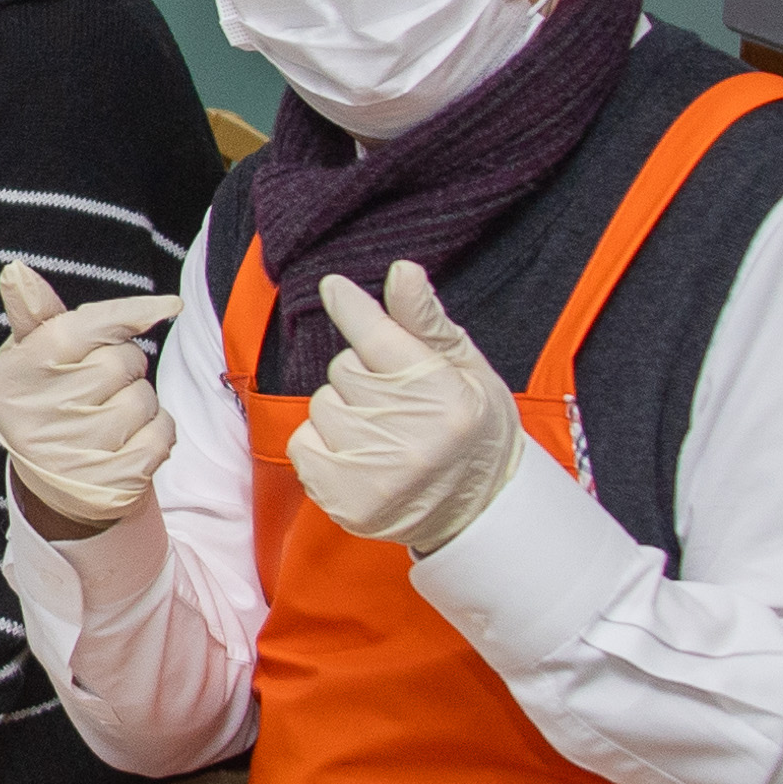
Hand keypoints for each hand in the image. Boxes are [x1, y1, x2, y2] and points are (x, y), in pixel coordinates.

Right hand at [0, 262, 182, 530]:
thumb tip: (16, 271)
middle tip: (100, 383)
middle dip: (124, 364)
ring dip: (141, 400)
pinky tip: (129, 441)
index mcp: (12, 378)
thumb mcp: (31, 358)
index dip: (125, 313)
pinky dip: (157, 432)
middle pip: (119, 361)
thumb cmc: (48, 400)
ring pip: (144, 398)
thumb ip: (36, 315)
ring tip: (111, 415)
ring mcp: (74, 455)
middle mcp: (37, 419)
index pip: (75, 330)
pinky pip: (162, 434)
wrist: (56, 484)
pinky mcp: (111, 484)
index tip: (169, 306)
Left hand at [287, 265, 524, 554]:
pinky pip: (302, 445)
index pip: (380, 338)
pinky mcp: (347, 503)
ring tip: (382, 433)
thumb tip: (401, 271)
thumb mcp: (468, 370)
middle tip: (396, 400)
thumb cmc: (475, 430)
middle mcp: (410, 437)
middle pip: (344, 370)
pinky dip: (321, 444)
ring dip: (343, 411)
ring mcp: (377, 475)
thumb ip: (426, 322)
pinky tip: (358, 456)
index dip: (352, 308)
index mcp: (444, 397)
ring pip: (322, 405)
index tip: (334, 287)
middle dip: (363, 375)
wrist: (480, 512)